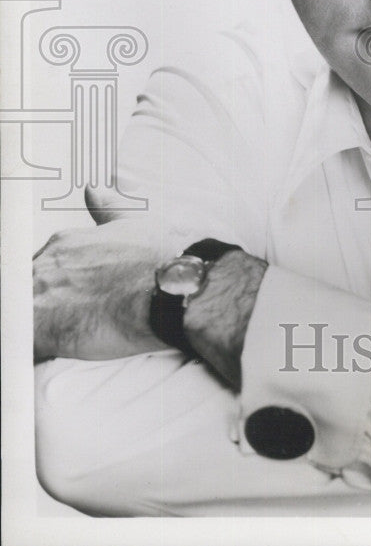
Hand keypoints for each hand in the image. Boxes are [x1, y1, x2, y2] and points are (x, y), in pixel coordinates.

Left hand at [34, 221, 168, 362]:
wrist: (173, 286)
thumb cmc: (160, 258)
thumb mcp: (132, 223)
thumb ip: (107, 209)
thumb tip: (92, 191)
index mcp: (64, 244)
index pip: (40, 270)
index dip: (53, 289)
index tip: (69, 300)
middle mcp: (47, 266)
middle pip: (26, 292)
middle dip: (43, 307)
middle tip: (75, 321)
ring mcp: (40, 296)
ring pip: (21, 317)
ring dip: (37, 328)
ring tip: (69, 338)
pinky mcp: (43, 329)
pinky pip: (24, 346)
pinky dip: (36, 352)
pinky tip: (58, 354)